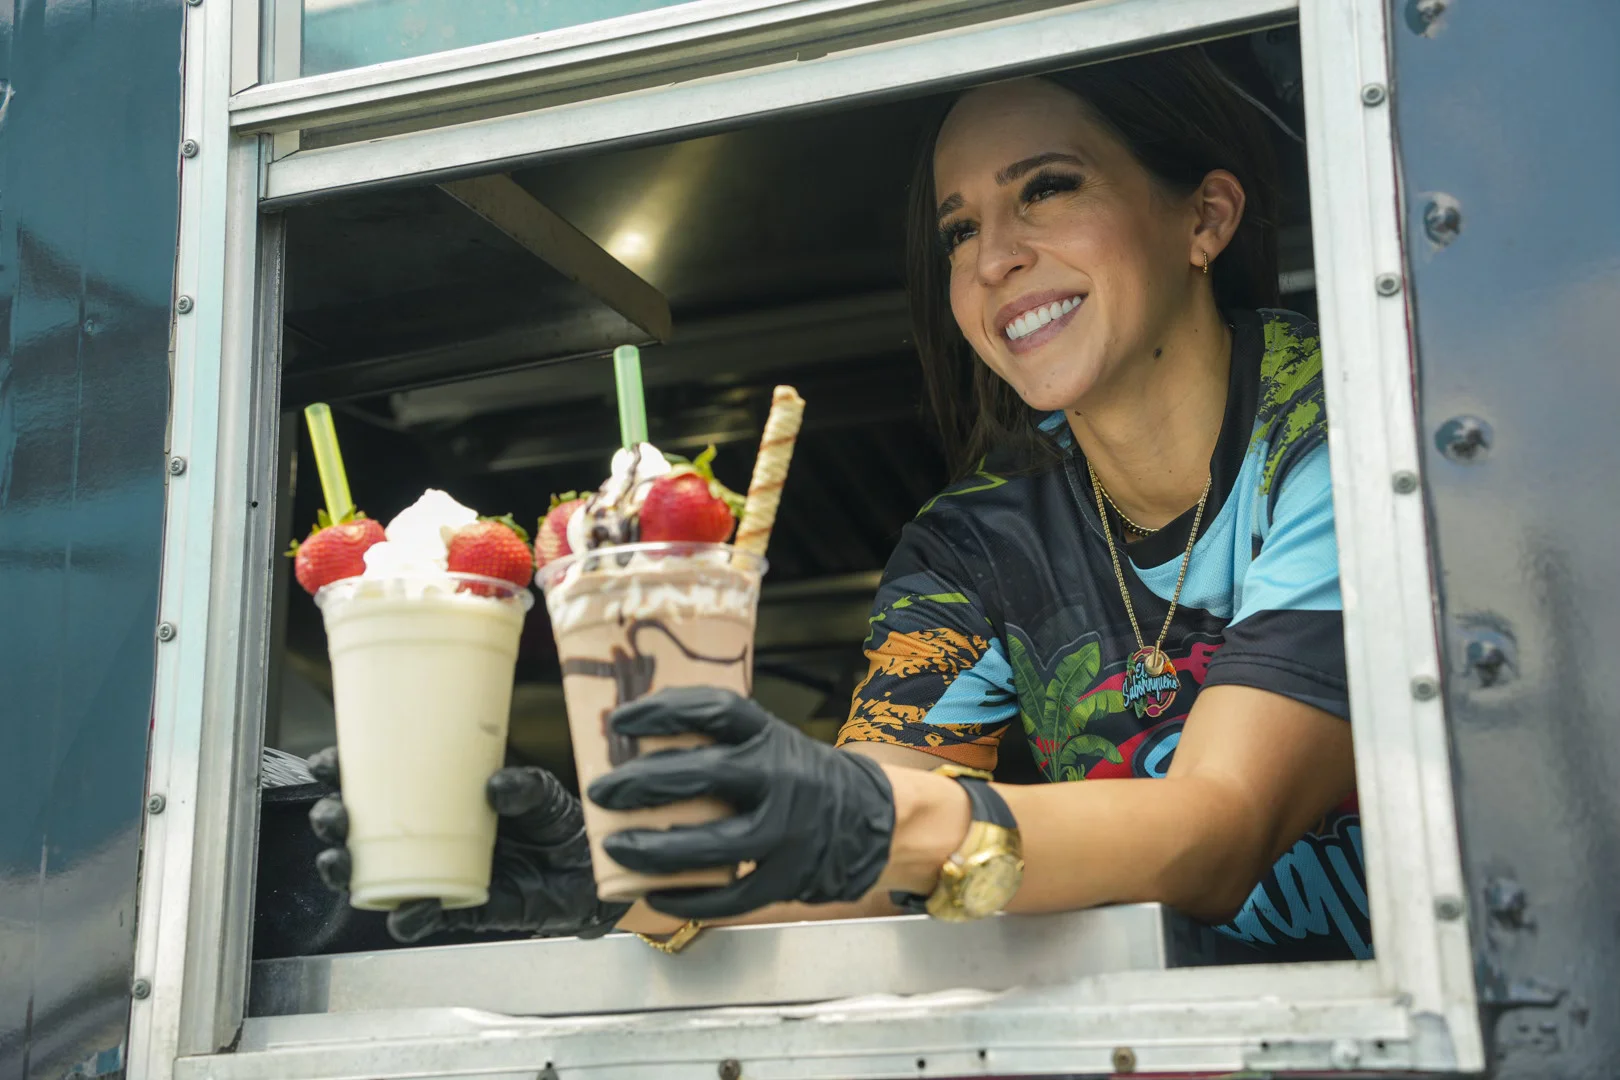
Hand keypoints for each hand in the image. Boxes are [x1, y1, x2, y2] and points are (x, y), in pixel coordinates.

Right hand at [307, 748, 628, 942]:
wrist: (586, 870)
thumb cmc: (556, 821)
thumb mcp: (544, 792)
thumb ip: (526, 786)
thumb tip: (496, 786)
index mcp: (435, 796)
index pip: (376, 781)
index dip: (342, 773)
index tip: (325, 764)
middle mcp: (425, 835)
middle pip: (357, 830)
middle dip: (331, 822)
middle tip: (331, 815)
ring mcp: (434, 872)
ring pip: (372, 876)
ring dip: (347, 870)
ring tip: (340, 860)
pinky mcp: (456, 908)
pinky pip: (418, 918)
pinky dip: (408, 915)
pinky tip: (408, 906)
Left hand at [585, 687, 894, 919]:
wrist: (870, 819)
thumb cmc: (796, 776)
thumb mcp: (767, 743)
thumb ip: (716, 744)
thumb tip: (631, 748)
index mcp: (769, 735)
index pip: (715, 710)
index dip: (664, 712)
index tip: (619, 720)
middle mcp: (781, 777)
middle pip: (708, 775)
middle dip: (646, 783)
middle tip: (604, 790)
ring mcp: (788, 830)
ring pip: (717, 844)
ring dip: (659, 849)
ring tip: (617, 847)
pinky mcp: (789, 876)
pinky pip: (733, 896)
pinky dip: (689, 899)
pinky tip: (653, 895)